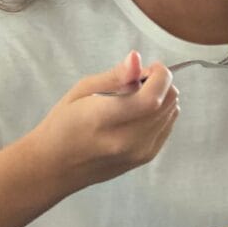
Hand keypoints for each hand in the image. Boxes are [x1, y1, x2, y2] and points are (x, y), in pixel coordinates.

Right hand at [25, 50, 179, 192]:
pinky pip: (168, 125)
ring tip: (135, 97)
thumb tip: (137, 59)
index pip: (151, 98)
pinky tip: (139, 112)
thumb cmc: (62, 125)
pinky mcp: (146, 158)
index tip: (151, 66)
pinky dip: (161, 112)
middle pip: (168, 103)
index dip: (160, 77)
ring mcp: (139, 152)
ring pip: (172, 112)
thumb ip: (114, 76)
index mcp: (104, 120)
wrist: (55, 168)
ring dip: (162, 97)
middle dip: (161, 82)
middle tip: (139, 80)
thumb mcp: (81, 91)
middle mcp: (126, 140)